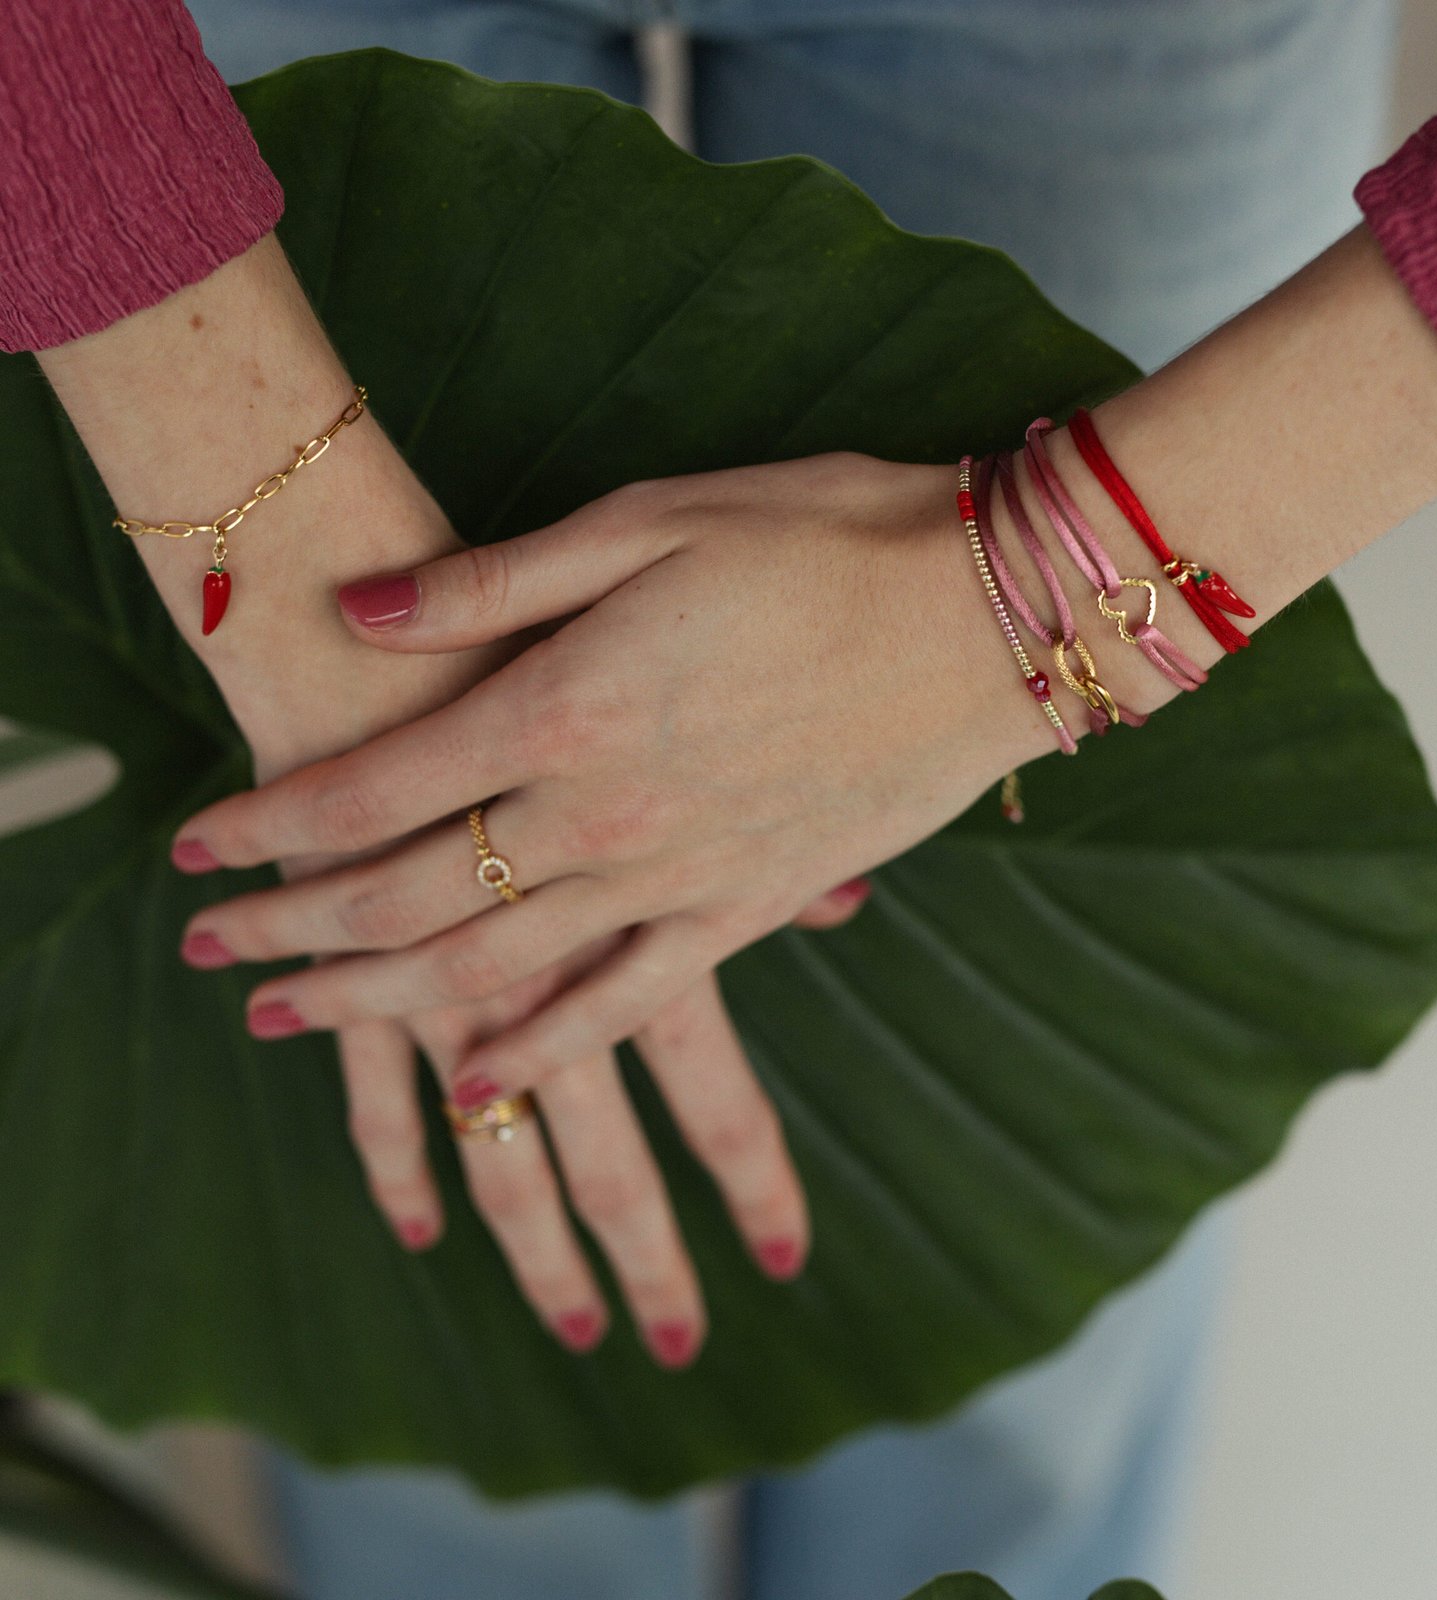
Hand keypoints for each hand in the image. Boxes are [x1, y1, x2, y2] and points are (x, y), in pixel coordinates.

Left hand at [169, 453, 1067, 1111]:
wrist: (990, 619)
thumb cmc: (825, 539)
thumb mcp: (652, 517)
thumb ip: (498, 581)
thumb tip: (358, 608)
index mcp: (568, 702)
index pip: (375, 787)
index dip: (272, 824)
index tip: (197, 847)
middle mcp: (605, 811)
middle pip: (411, 896)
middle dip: (295, 929)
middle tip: (212, 951)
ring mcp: (678, 875)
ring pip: (495, 967)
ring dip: (380, 1000)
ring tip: (291, 1020)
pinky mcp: (749, 910)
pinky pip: (624, 1005)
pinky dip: (541, 1049)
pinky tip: (478, 1082)